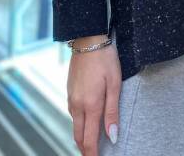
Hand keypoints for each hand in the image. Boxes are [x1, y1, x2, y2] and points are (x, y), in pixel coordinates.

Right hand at [67, 39, 121, 155]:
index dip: (93, 154)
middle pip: (78, 136)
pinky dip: (79, 124)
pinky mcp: (69, 91)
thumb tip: (112, 136)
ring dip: (81, 137)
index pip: (89, 139)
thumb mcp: (115, 84)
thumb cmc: (105, 60)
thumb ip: (112, 112)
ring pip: (74, 126)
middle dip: (85, 149)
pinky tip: (86, 122)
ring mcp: (71, 98)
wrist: (88, 40)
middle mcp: (77, 105)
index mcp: (90, 105)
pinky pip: (73, 114)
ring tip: (91, 144)